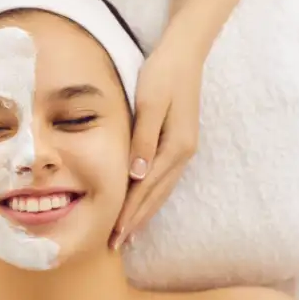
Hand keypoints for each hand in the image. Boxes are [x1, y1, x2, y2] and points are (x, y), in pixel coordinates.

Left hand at [113, 35, 204, 247]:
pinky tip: (142, 205)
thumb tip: (136, 176)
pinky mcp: (179, 144)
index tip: (114, 236)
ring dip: (144, 214)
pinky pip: (163, 180)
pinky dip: (151, 197)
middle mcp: (182, 154)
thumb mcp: (149, 103)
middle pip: (155, 197)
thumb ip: (142, 139)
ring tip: (127, 234)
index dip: (129, 214)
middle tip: (115, 246)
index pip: (146, 190)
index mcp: (175, 147)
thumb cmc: (162, 74)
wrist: (184, 53)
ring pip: (161, 191)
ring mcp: (184, 151)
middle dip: (135, 222)